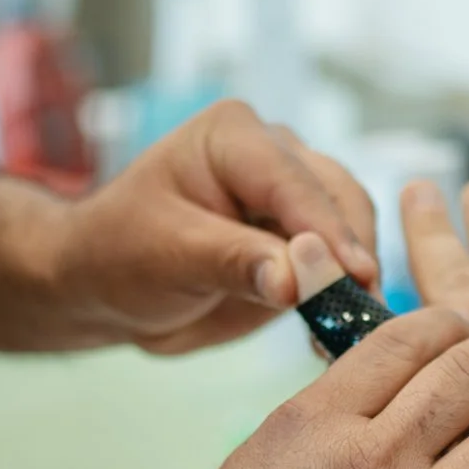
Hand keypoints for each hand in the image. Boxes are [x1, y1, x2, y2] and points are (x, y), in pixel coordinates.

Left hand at [41, 101, 379, 354]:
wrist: (107, 288)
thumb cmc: (119, 253)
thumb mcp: (168, 255)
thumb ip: (236, 262)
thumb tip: (298, 280)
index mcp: (234, 136)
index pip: (294, 181)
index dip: (328, 230)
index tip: (356, 276)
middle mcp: (275, 154)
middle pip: (340, 198)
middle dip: (353, 254)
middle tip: (362, 313)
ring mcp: (294, 197)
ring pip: (353, 229)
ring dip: (358, 280)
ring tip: (351, 330)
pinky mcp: (304, 241)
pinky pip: (343, 265)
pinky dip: (346, 298)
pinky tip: (339, 333)